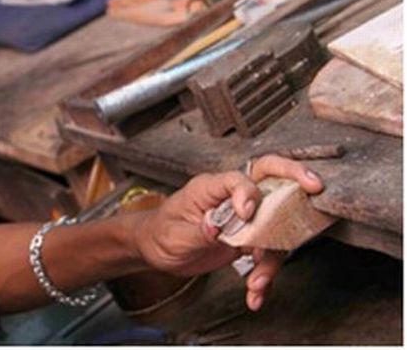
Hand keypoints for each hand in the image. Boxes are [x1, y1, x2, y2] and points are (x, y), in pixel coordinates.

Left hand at [132, 154, 323, 309]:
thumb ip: (201, 228)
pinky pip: (266, 253)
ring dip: (272, 257)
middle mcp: (231, 198)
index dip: (248, 193)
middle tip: (315, 187)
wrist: (156, 250)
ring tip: (258, 282)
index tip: (246, 214)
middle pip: (270, 180)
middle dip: (295, 179)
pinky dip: (264, 275)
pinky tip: (255, 293)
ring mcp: (243, 217)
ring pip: (275, 227)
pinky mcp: (247, 239)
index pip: (239, 178)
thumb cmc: (161, 232)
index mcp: (210, 187)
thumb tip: (219, 225)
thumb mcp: (176, 233)